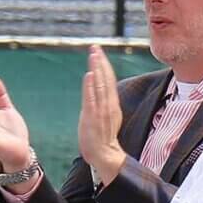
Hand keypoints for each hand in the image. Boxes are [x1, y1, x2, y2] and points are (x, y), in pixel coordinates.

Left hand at [79, 46, 128, 184]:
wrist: (104, 155)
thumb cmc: (102, 136)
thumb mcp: (106, 115)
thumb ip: (103, 101)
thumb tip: (97, 88)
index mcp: (112, 103)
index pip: (109, 79)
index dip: (104, 65)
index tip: (99, 52)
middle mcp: (109, 104)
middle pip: (106, 79)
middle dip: (100, 62)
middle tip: (95, 47)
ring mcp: (101, 111)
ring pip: (100, 85)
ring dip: (97, 69)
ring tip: (93, 55)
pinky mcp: (93, 118)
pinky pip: (92, 99)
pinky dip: (91, 87)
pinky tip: (90, 76)